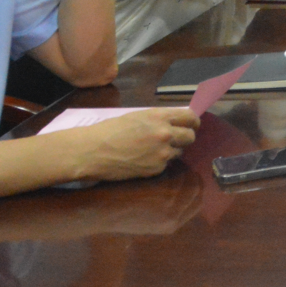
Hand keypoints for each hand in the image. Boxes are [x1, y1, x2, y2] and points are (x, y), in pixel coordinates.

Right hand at [69, 108, 198, 181]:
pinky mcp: (156, 169)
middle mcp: (165, 134)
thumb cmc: (110, 130)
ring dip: (172, 150)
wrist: (92, 151)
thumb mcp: (137, 116)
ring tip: (153, 150)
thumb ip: (158, 119)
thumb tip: (175, 122)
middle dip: (185, 137)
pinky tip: (143, 159)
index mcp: (160, 117)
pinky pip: (166, 164)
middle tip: (176, 139)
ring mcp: (162, 153)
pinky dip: (159, 162)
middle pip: (190, 136)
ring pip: (180, 152)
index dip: (193, 122)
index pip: (190, 117)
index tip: (192, 125)